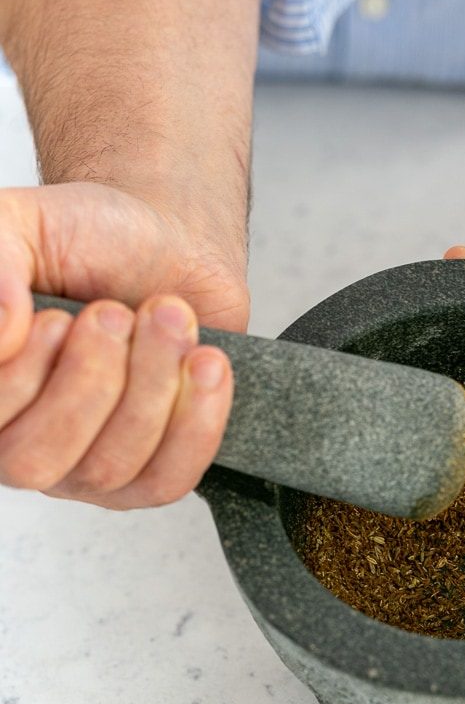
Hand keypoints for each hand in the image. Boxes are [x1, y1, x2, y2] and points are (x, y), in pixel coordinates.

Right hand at [0, 182, 249, 508]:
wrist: (169, 241)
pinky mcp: (155, 471)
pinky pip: (169, 481)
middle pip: (36, 461)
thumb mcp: (22, 222)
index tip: (57, 319)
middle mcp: (22, 440)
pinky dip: (194, 423)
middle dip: (90, 382)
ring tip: (169, 317)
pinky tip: (204, 364)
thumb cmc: (89, 238)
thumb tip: (0, 330)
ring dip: (149, 386)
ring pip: (108, 469)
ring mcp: (89, 466)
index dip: (22, 377)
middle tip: (114, 314)